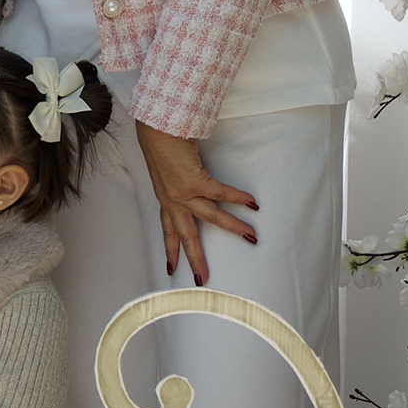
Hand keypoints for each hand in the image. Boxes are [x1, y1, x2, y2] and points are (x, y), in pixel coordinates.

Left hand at [132, 119, 256, 286]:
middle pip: (186, 235)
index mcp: (164, 198)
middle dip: (195, 258)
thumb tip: (190, 180)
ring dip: (233, 228)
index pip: (167, 229)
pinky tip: (253, 204)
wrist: (155, 127)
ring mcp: (182, 192)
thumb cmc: (159, 141)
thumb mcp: (164, 167)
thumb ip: (175, 178)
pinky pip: (222, 193)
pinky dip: (239, 198)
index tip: (171, 267)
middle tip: (202, 280)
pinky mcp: (194, 180)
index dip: (170, 249)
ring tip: (251, 237)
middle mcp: (172, 200)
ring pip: (211, 217)